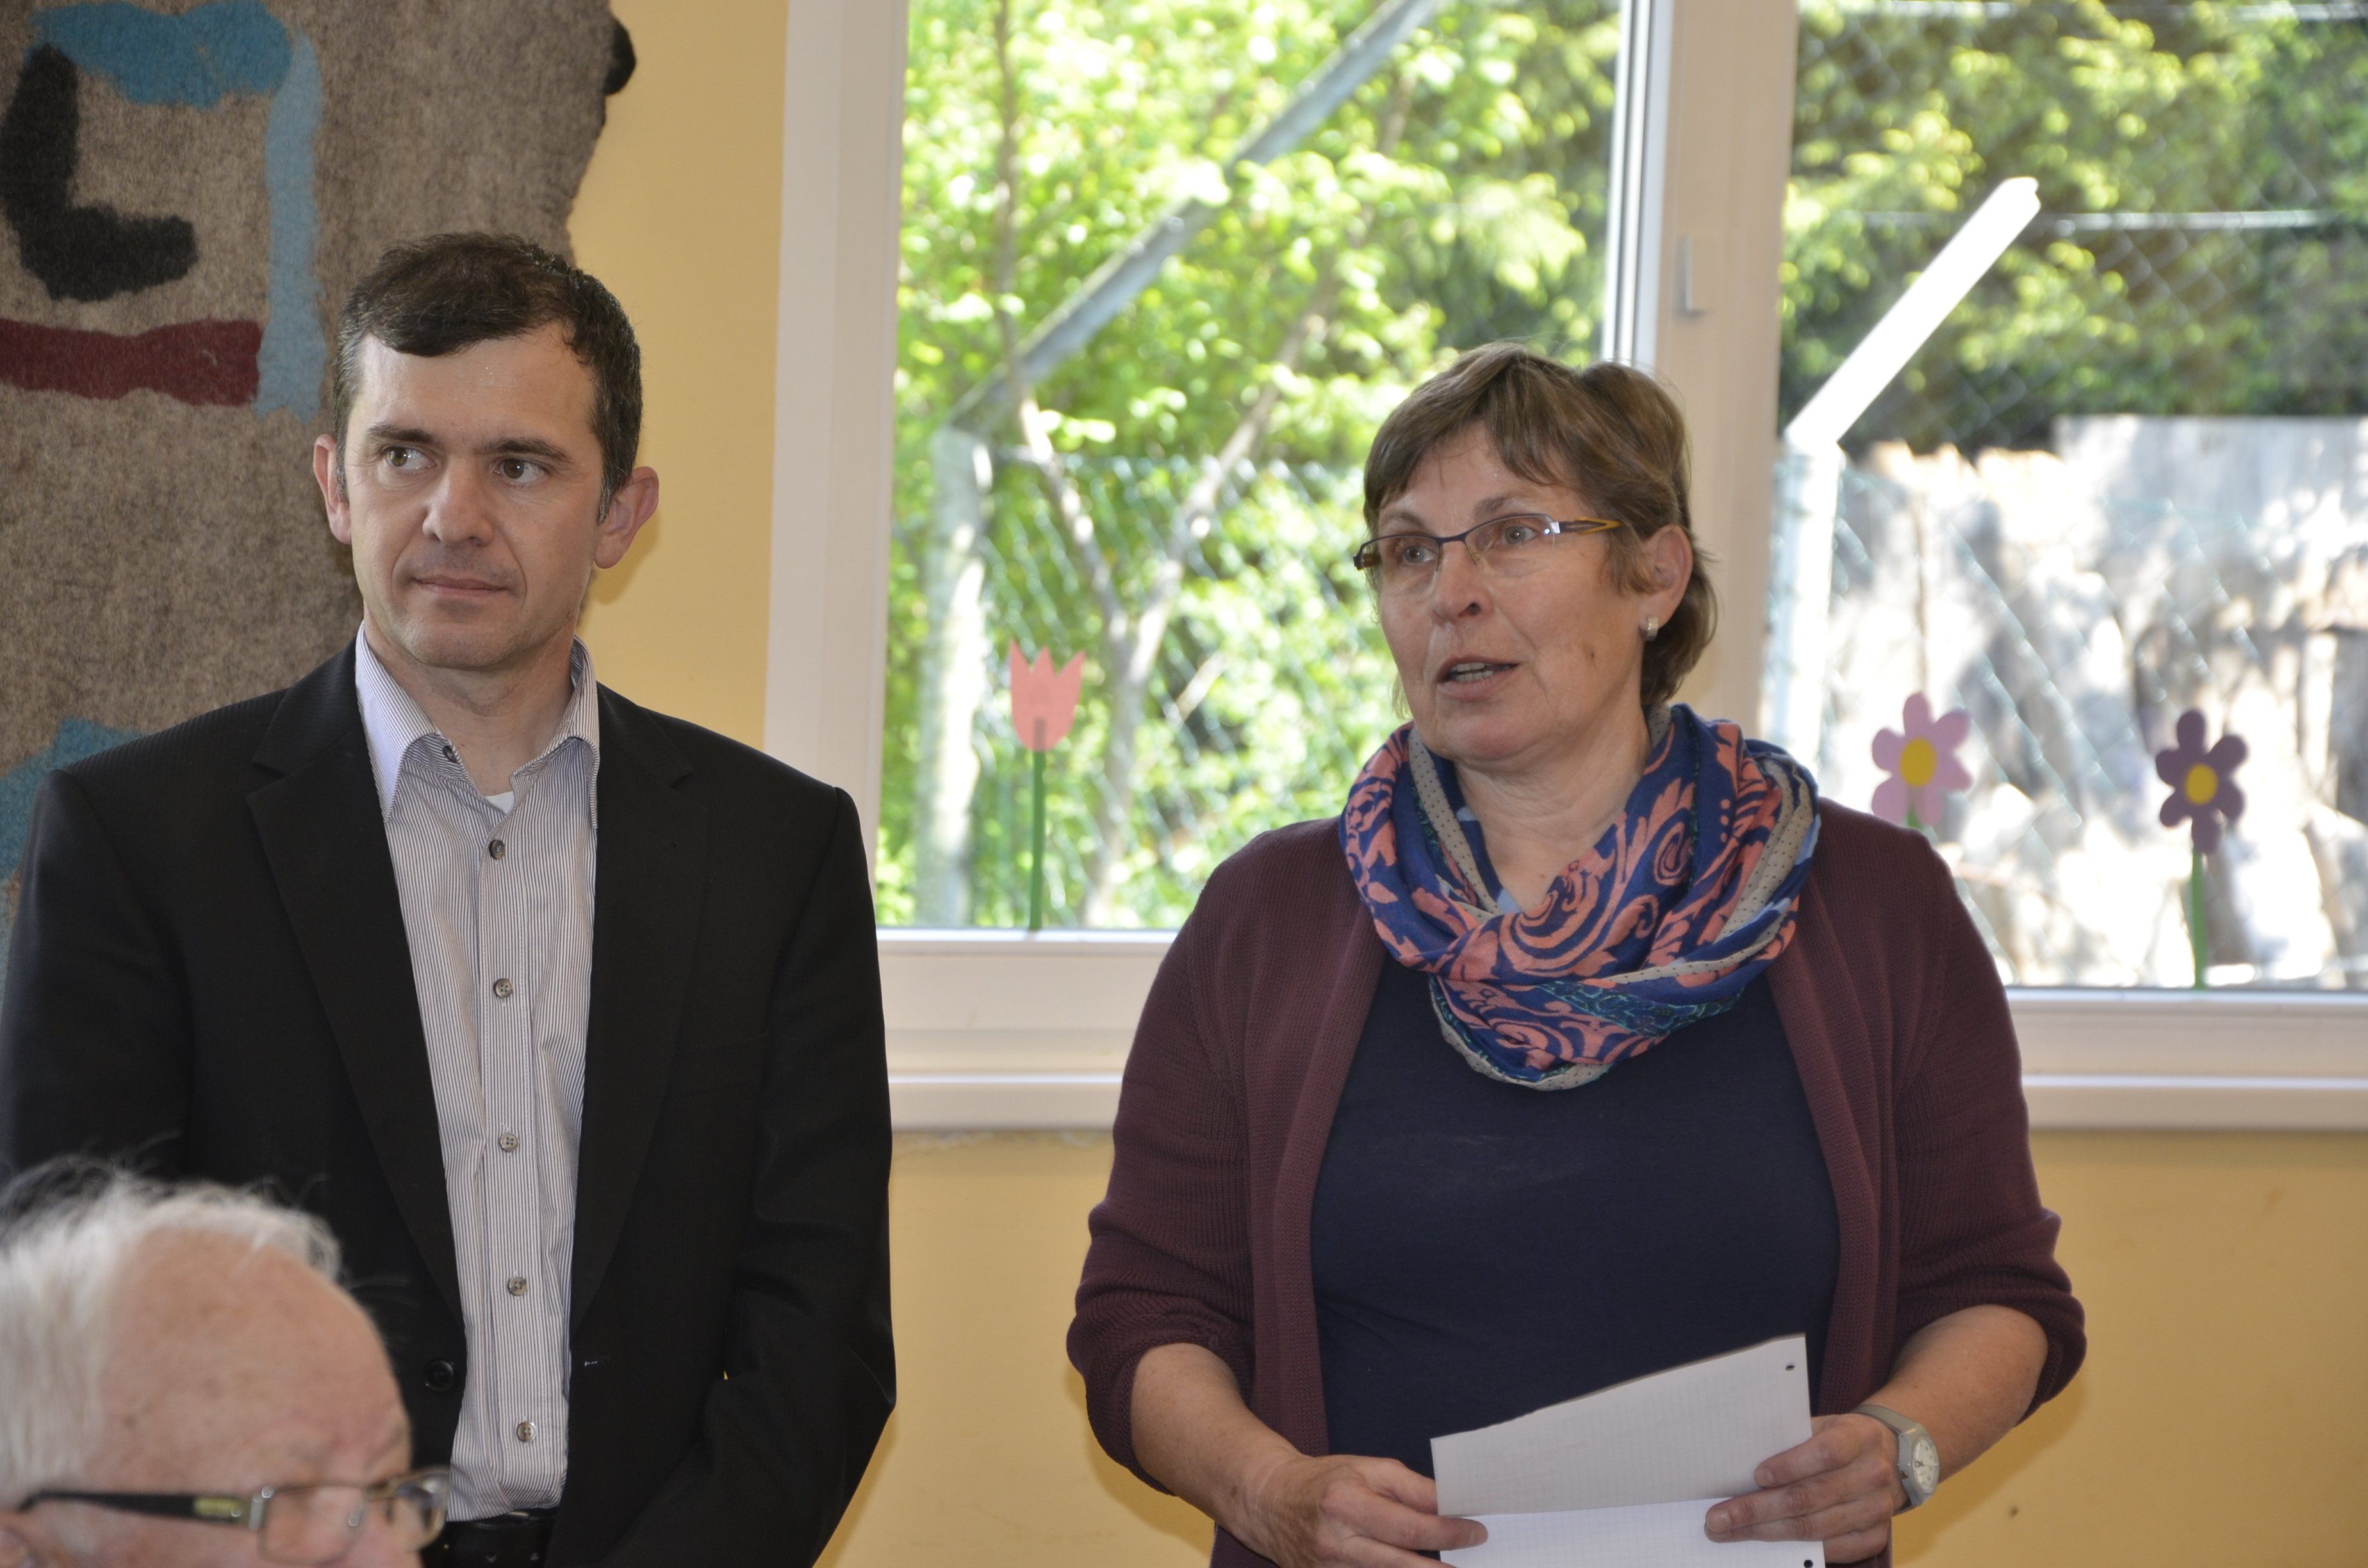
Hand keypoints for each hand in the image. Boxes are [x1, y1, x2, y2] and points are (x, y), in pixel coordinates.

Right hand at [1232, 1451, 1486, 1567]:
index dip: (1446, 1532)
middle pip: (1399, 1565)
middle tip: (1472, 1562)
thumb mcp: (1369, 1469)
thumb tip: (1453, 1504)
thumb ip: (1412, 1488)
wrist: (1271, 1502)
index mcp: (1345, 1504)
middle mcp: (1335, 1543)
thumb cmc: (1325, 1481)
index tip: (1475, 1532)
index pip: (1406, 1527)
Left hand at [1703, 1413, 1903, 1563]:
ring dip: (1765, 1532)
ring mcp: (1877, 1510)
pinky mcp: (1875, 1536)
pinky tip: (1763, 1543)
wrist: (1887, 1457)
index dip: (1790, 1465)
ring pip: (1814, 1528)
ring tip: (1728, 1532)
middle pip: (1810, 1497)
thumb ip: (1789, 1439)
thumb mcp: (1821, 1425)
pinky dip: (1794, 1548)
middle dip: (1757, 1510)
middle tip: (1719, 1518)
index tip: (1755, 1475)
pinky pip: (1831, 1549)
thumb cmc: (1838, 1438)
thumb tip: (1738, 1462)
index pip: (1825, 1453)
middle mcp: (1872, 1475)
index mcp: (1859, 1437)